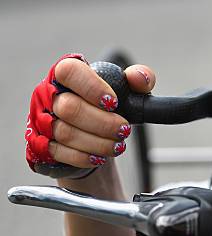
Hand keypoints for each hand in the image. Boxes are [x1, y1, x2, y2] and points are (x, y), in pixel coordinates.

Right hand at [25, 54, 155, 173]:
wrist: (93, 133)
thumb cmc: (107, 106)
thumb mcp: (127, 90)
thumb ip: (139, 79)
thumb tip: (139, 78)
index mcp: (67, 75)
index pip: (69, 71)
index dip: (92, 87)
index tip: (114, 102)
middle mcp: (49, 95)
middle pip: (69, 107)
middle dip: (103, 123)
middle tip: (124, 130)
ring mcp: (41, 120)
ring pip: (65, 133)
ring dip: (98, 143)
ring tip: (118, 145)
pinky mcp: (42, 144)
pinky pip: (60, 153)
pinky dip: (84, 157)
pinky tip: (100, 157)